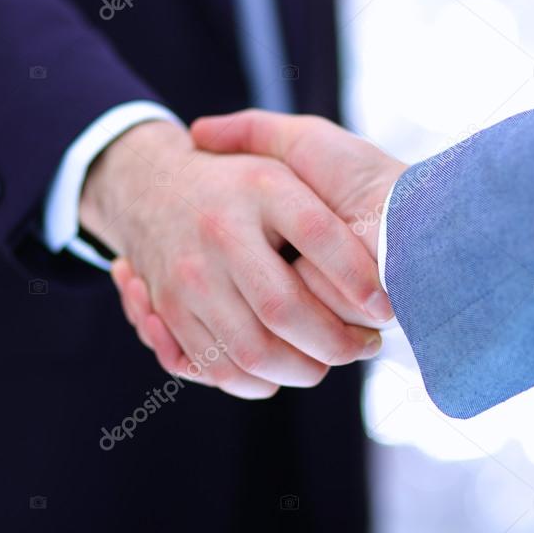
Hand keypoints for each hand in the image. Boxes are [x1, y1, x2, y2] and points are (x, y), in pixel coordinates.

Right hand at [83, 120, 390, 398]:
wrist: (150, 183)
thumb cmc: (242, 178)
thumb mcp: (286, 152)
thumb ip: (332, 174)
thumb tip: (362, 225)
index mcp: (261, 188)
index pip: (318, 234)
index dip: (356, 277)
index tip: (384, 306)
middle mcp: (222, 231)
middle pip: (283, 308)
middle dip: (334, 343)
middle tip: (363, 348)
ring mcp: (191, 274)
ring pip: (253, 349)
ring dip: (299, 369)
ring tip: (325, 363)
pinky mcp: (168, 308)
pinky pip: (214, 365)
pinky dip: (252, 380)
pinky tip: (277, 370)